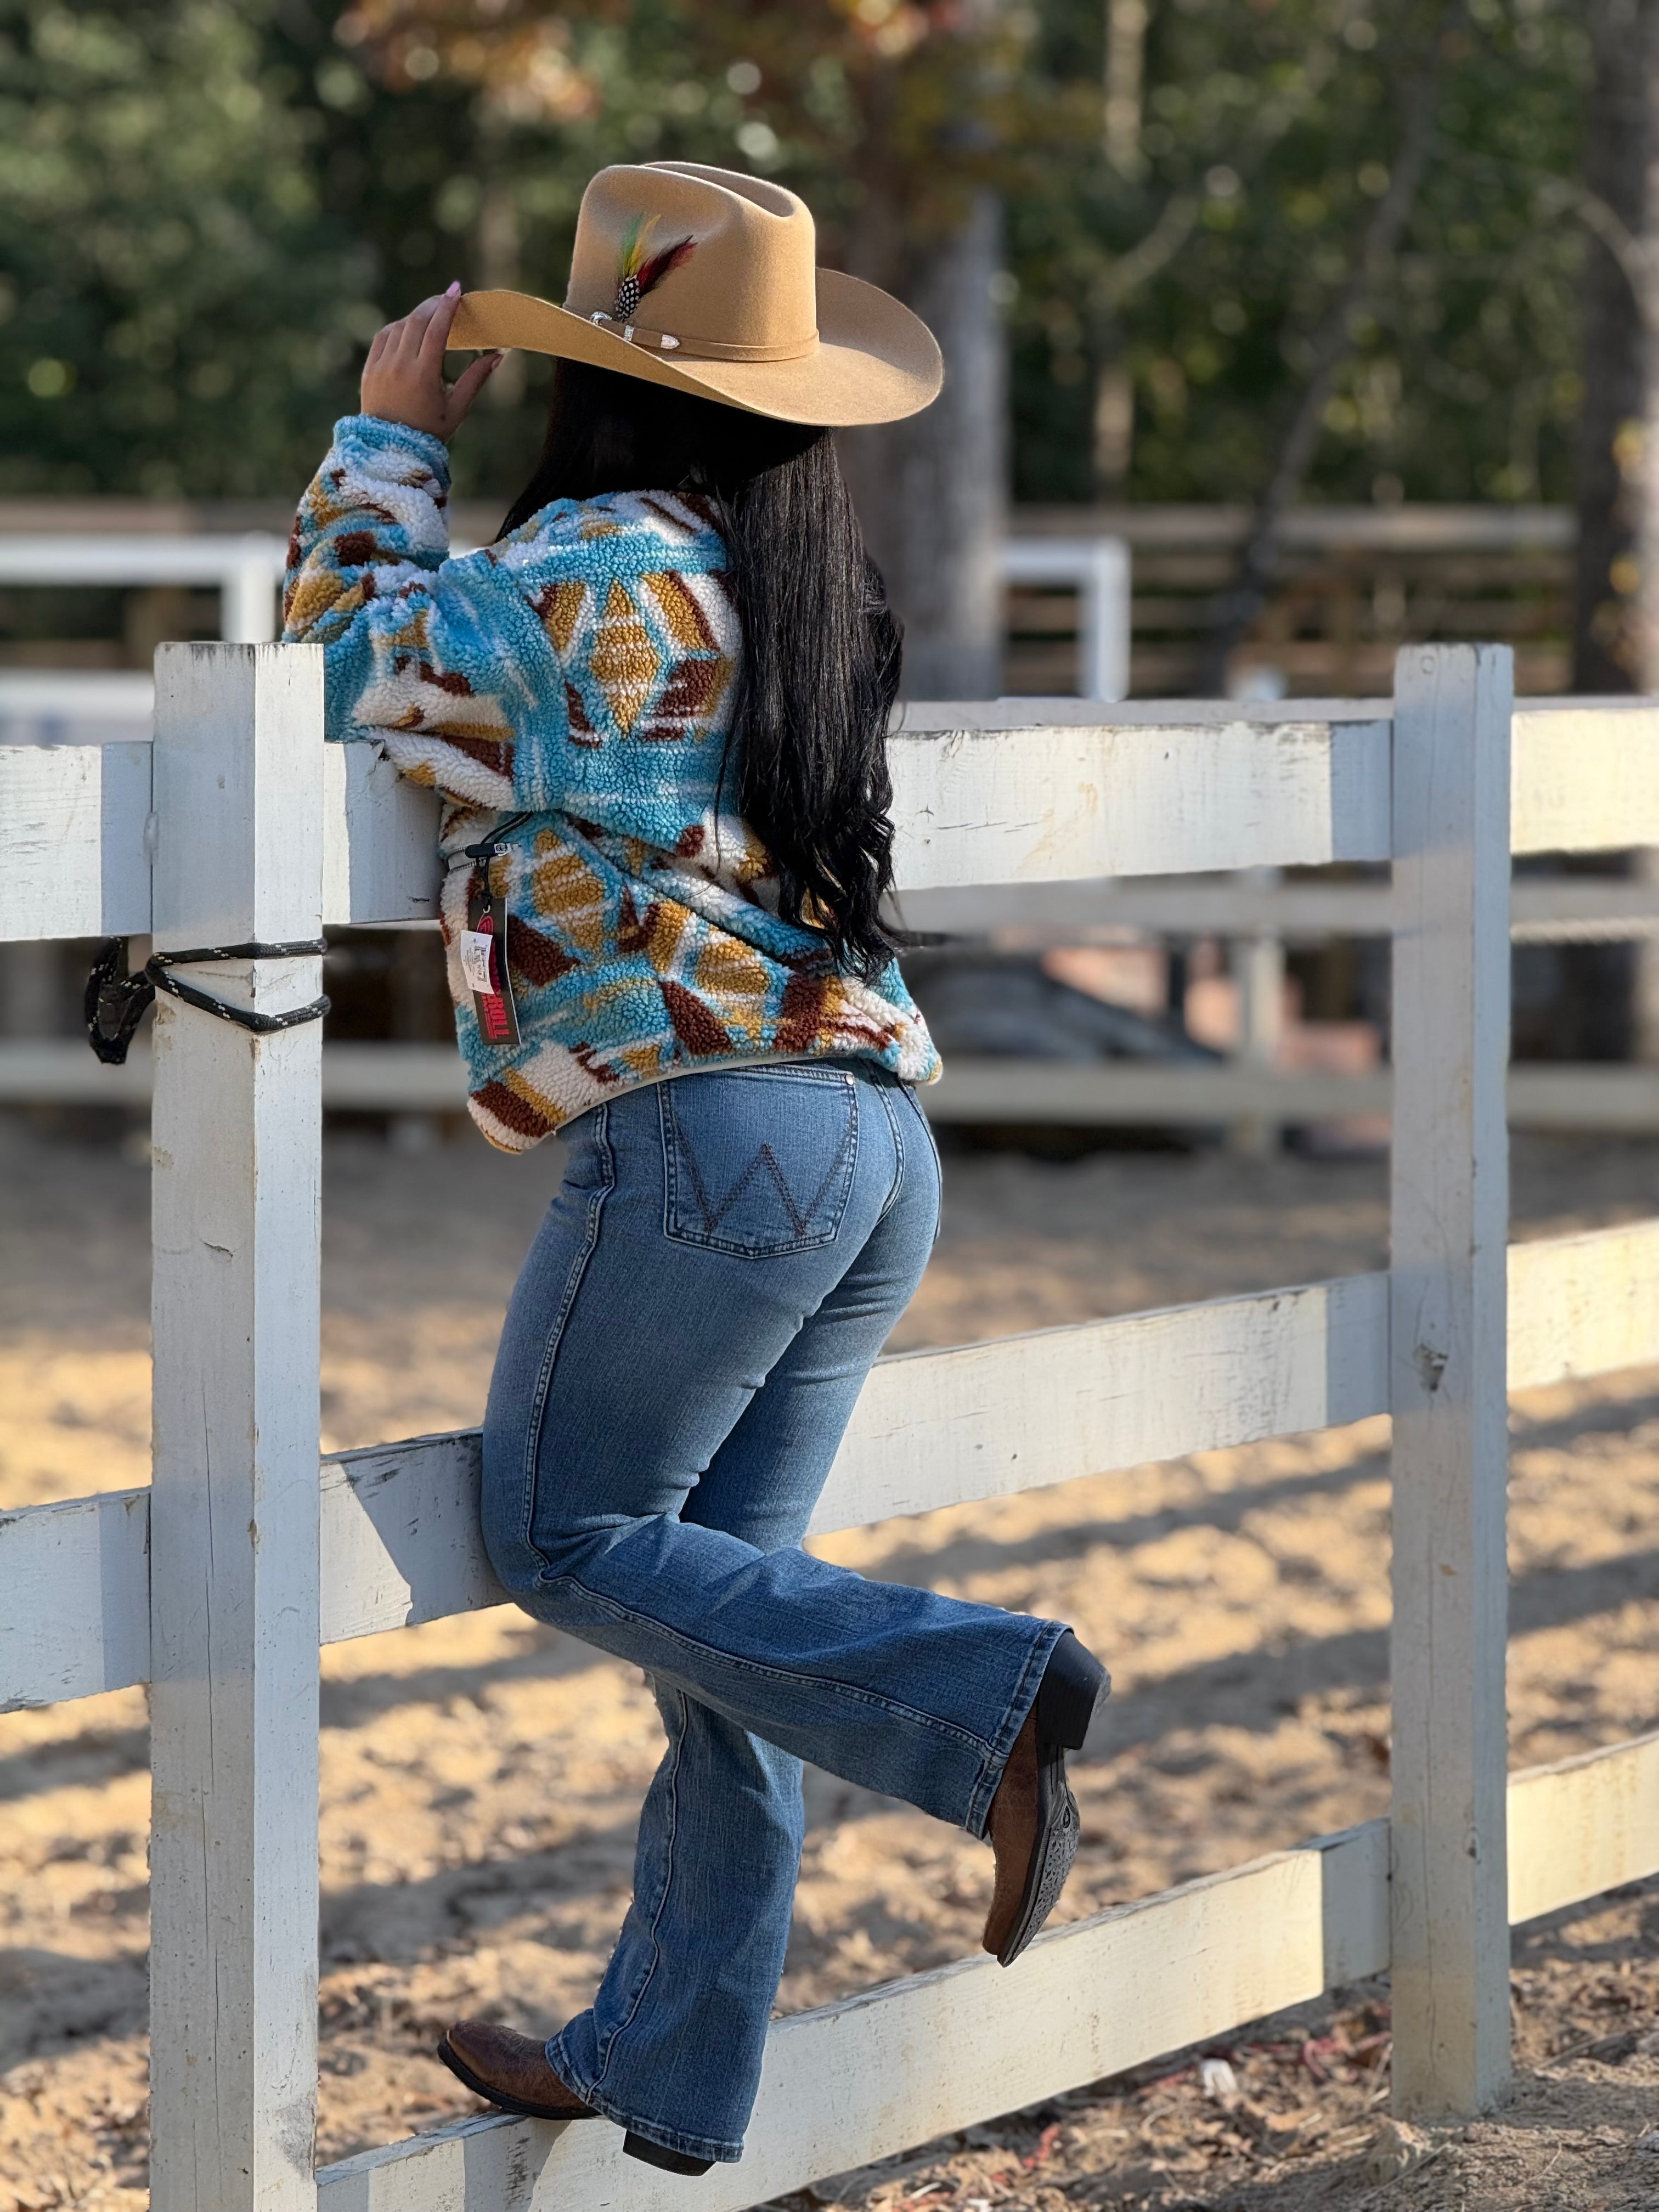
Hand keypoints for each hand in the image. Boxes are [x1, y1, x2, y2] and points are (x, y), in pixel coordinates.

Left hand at [360, 282, 502, 441]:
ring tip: (430, 315)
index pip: (435, 330)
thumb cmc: (429, 432)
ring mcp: (381, 367)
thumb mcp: (457, 409)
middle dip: (433, 306)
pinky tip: (408, 328)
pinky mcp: (369, 369)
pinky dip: (397, 328)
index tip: (456, 289)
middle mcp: (399, 366)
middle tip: (446, 299)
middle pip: (416, 321)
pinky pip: (383, 337)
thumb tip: (498, 356)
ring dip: (416, 316)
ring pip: (399, 326)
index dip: (447, 307)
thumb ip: (476, 379)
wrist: (391, 451)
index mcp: (423, 376)